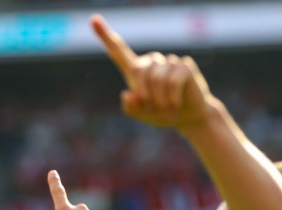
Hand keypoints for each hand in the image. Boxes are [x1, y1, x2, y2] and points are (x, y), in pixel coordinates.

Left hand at [92, 14, 212, 129]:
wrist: (188, 117)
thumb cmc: (163, 114)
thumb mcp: (144, 116)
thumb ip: (132, 109)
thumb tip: (127, 94)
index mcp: (137, 71)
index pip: (118, 50)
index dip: (105, 36)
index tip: (93, 20)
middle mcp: (152, 62)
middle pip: (139, 70)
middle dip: (145, 93)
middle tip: (155, 108)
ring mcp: (169, 62)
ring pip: (157, 77)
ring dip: (160, 98)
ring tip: (167, 107)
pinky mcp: (184, 65)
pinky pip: (174, 79)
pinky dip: (173, 97)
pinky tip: (176, 103)